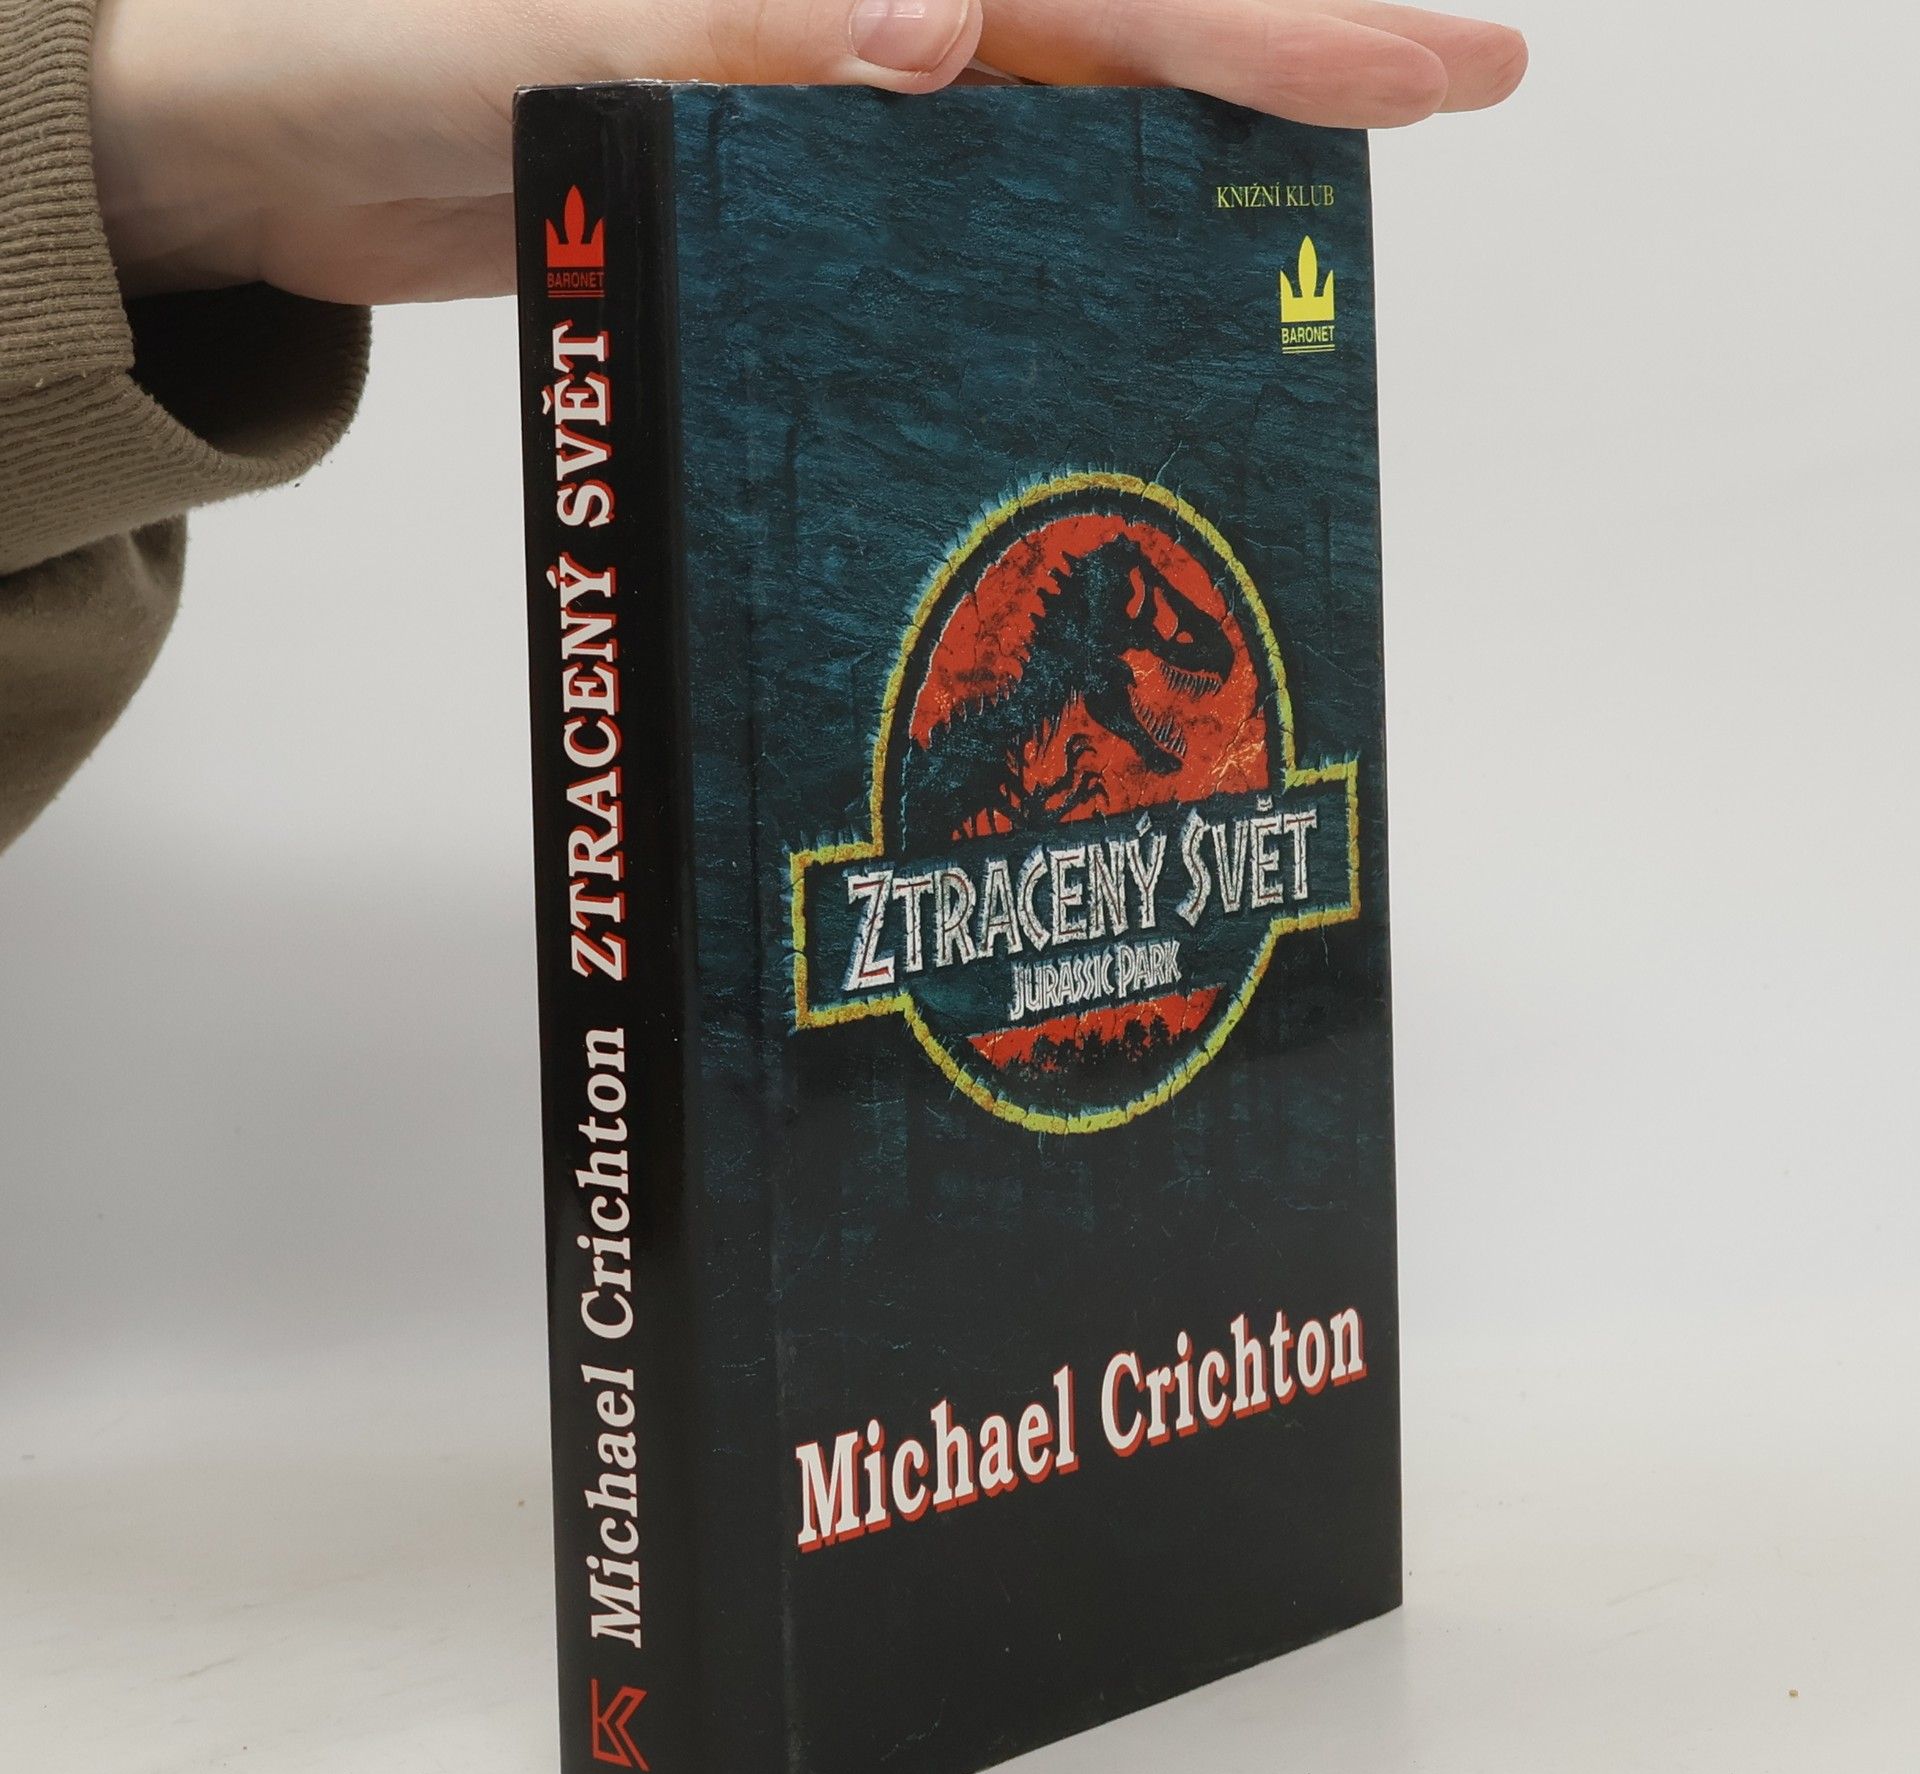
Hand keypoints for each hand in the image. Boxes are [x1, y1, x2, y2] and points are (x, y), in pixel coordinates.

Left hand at [90, 0, 1525, 305]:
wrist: (264, 137)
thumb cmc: (363, 41)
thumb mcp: (556, 34)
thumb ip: (734, 24)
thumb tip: (944, 26)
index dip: (1270, 17)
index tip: (1431, 56)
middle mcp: (853, 9)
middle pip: (1112, 25)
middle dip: (1287, 57)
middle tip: (1457, 89)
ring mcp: (823, 92)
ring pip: (1049, 118)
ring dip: (1178, 161)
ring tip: (1316, 221)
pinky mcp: (780, 176)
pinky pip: (940, 209)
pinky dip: (1028, 248)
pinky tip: (1101, 292)